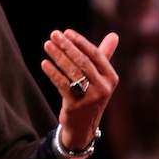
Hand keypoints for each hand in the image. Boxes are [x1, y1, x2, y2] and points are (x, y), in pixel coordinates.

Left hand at [40, 29, 119, 150]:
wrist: (84, 126)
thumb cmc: (91, 94)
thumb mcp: (100, 77)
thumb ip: (105, 55)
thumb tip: (114, 35)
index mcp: (111, 77)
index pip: (95, 54)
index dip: (80, 42)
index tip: (66, 32)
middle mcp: (103, 87)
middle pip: (83, 62)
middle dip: (67, 46)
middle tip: (54, 34)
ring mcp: (90, 98)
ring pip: (72, 72)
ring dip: (58, 56)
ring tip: (47, 45)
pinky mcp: (76, 106)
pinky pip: (63, 85)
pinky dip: (53, 73)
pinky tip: (44, 63)